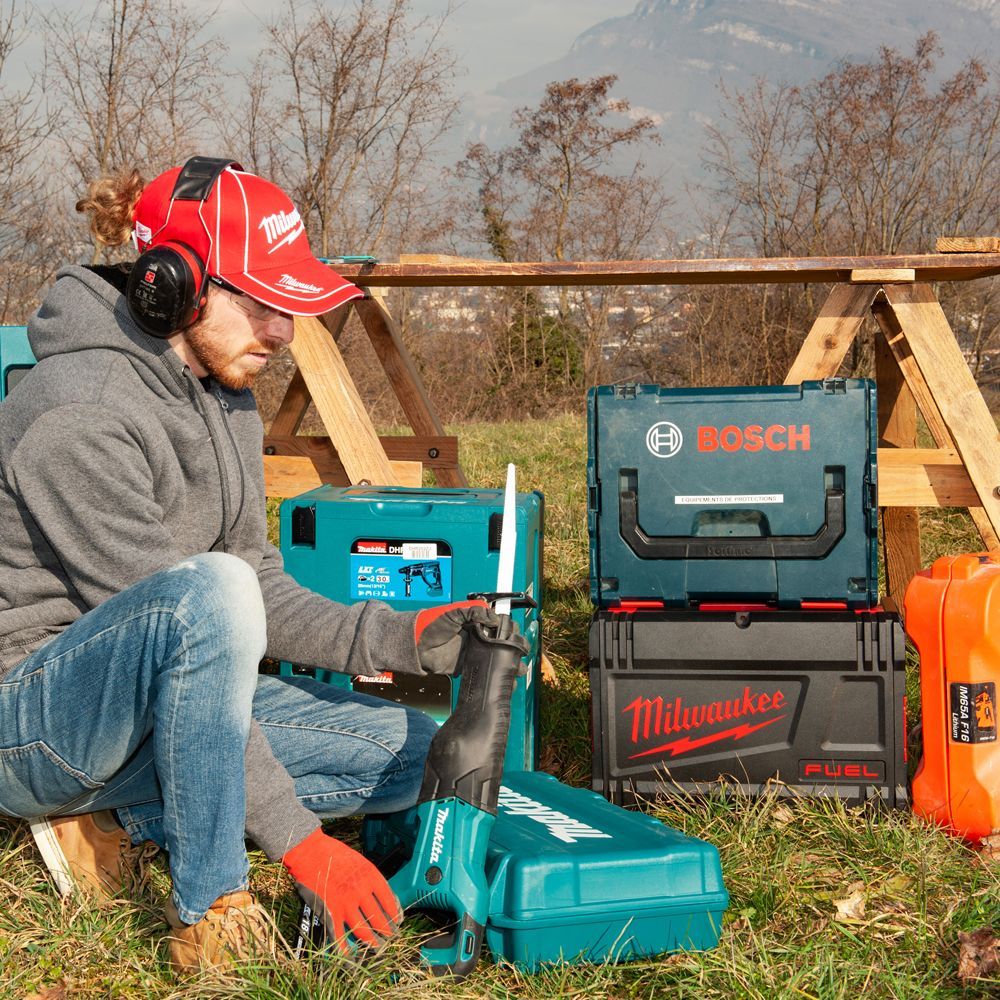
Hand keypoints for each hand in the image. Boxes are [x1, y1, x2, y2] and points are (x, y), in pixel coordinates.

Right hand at [282, 828, 400, 951]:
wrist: (310, 852)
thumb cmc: (334, 854)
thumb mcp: (359, 861)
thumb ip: (369, 878)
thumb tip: (380, 895)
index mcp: (371, 877)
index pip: (389, 900)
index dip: (395, 914)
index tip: (398, 921)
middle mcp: (361, 892)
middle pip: (379, 918)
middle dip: (386, 932)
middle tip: (391, 938)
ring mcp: (345, 904)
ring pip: (363, 930)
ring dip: (372, 942)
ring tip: (377, 948)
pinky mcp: (329, 913)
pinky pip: (340, 936)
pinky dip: (346, 950)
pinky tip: (351, 958)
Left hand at [414, 600, 529, 674]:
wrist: (415, 647)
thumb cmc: (431, 625)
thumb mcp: (453, 613)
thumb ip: (473, 612)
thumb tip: (494, 618)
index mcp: (477, 622)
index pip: (501, 625)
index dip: (510, 630)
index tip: (515, 636)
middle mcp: (480, 637)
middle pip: (504, 643)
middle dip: (515, 649)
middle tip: (519, 655)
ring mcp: (476, 653)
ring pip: (499, 659)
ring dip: (511, 665)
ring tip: (517, 671)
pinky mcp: (469, 667)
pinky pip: (486, 672)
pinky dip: (497, 678)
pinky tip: (507, 683)